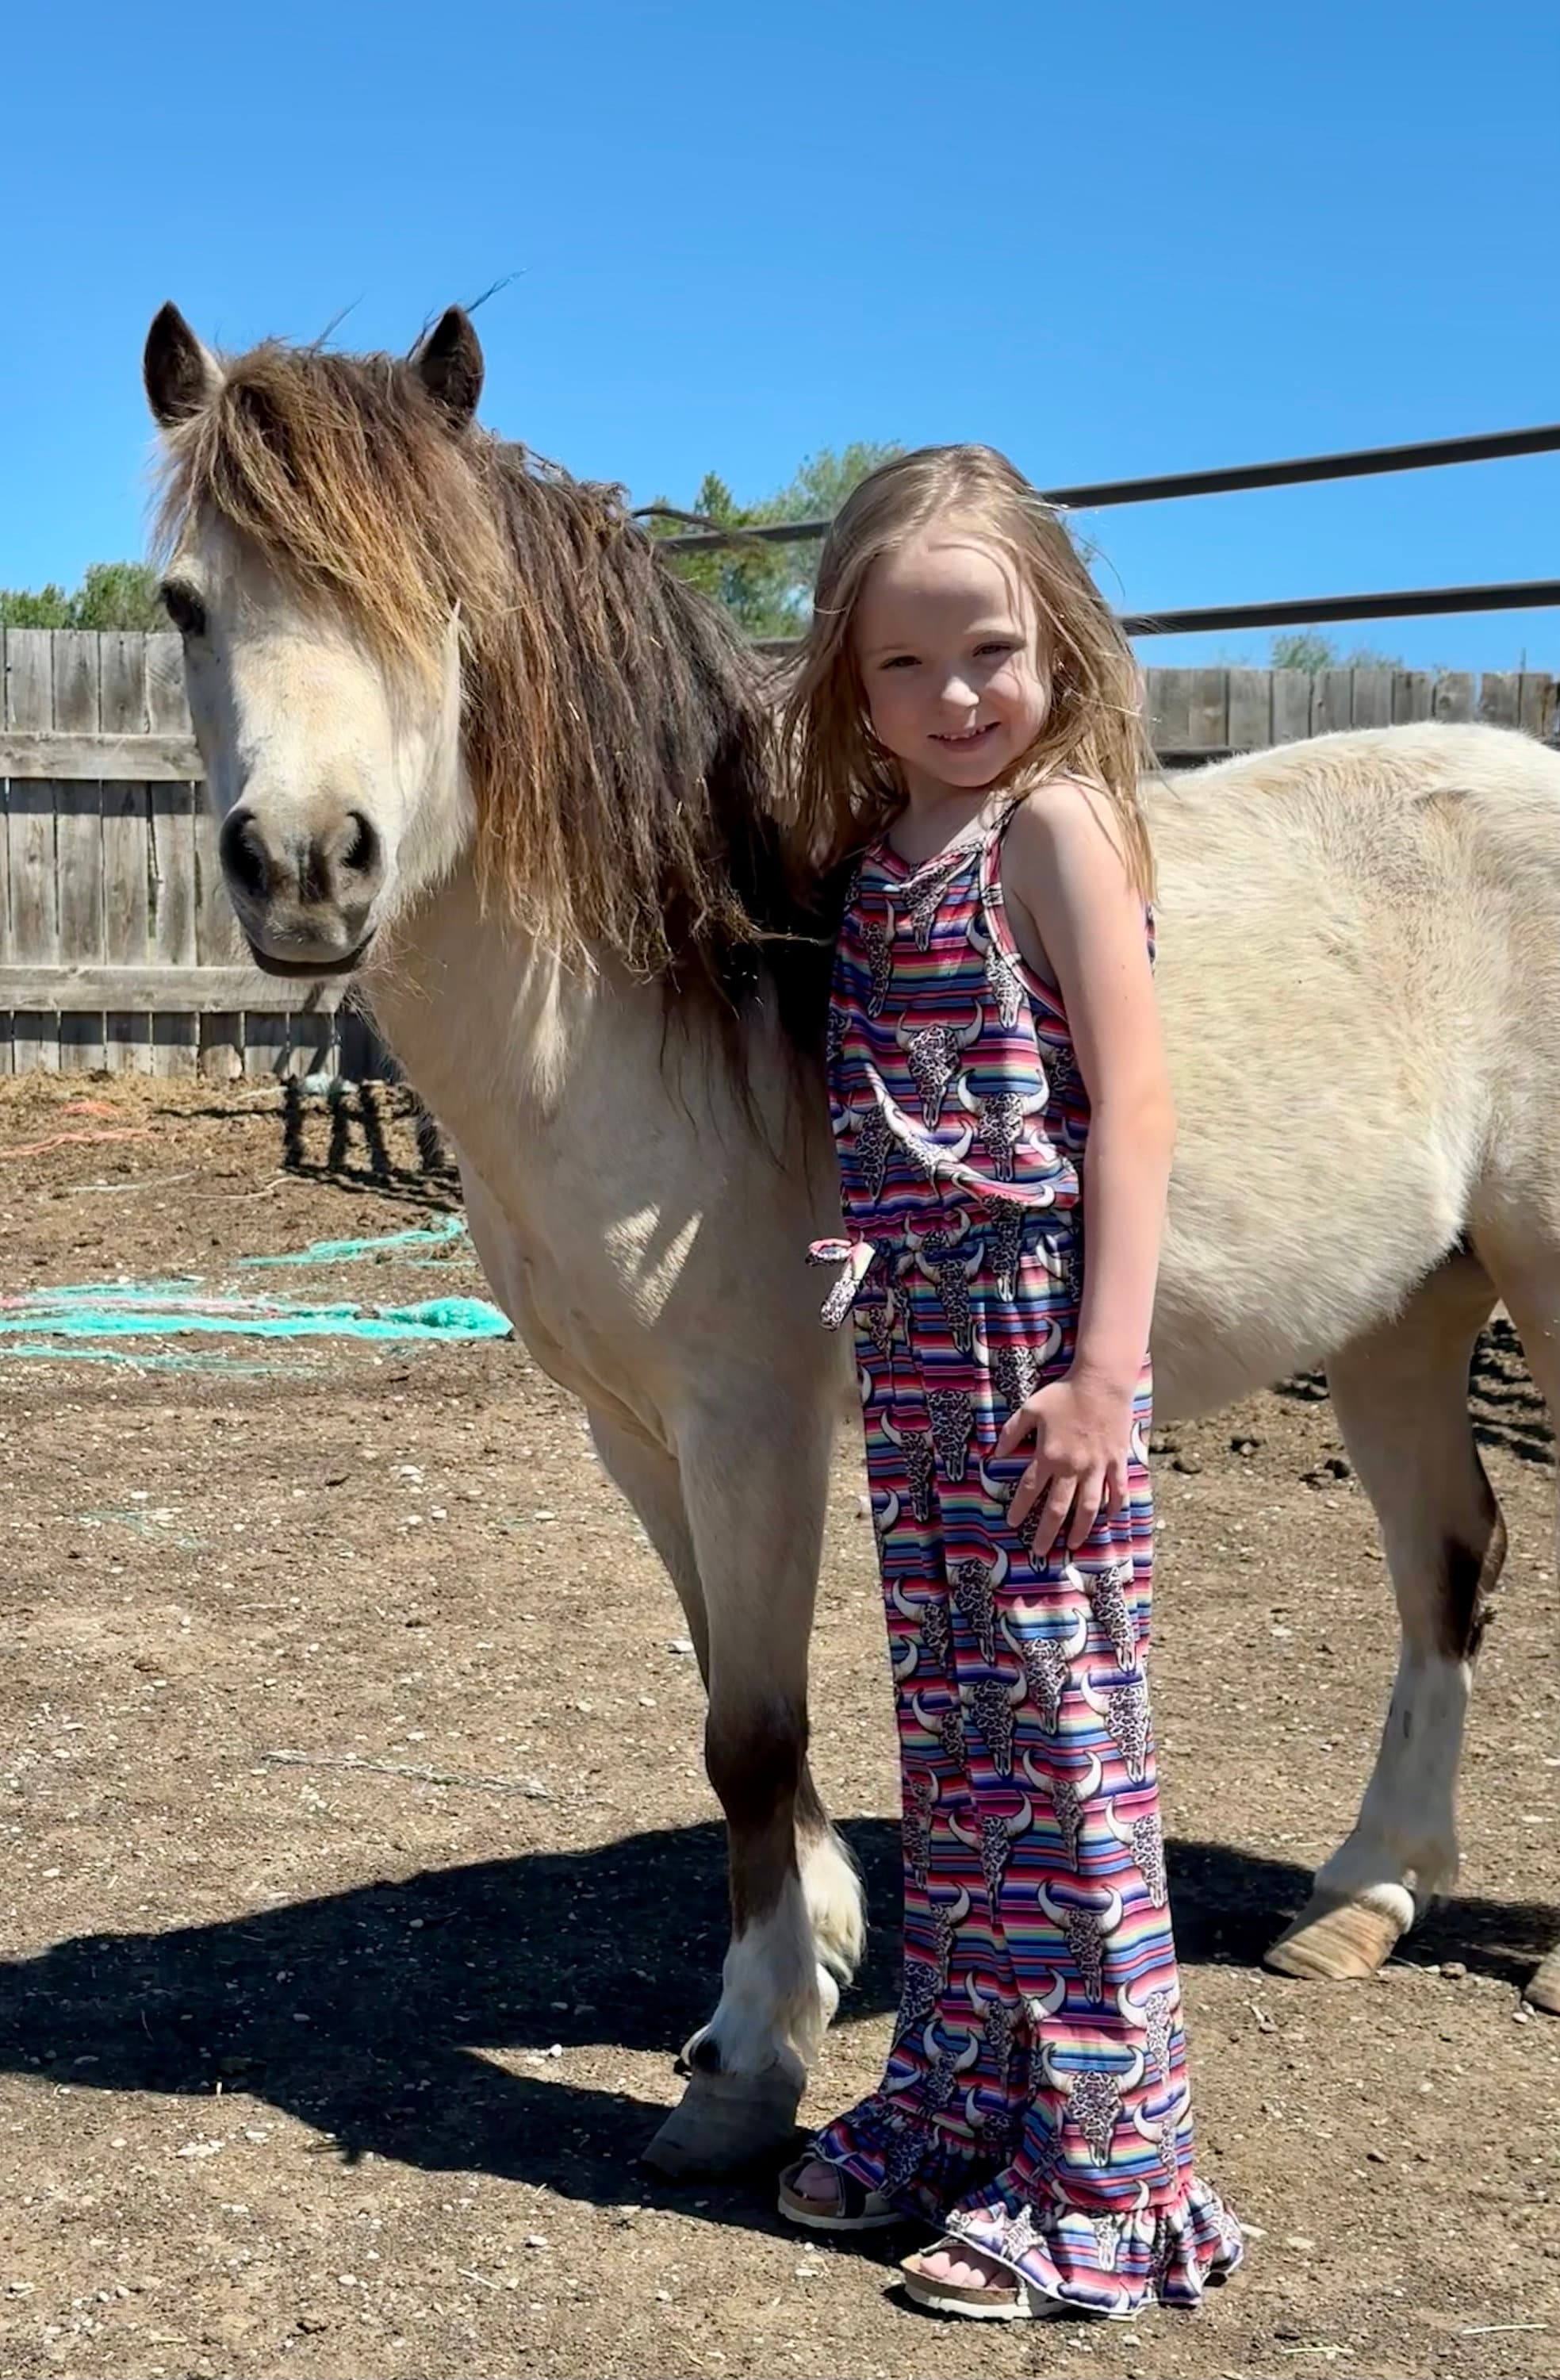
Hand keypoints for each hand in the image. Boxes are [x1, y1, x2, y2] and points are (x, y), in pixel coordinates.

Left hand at [995, 1371, 1133, 1556]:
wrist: (1101, 1382)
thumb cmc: (1064, 1393)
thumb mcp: (1030, 1408)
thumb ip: (1012, 1432)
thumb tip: (996, 1454)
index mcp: (1049, 1454)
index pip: (1030, 1489)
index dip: (1020, 1508)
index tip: (1012, 1523)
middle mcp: (1072, 1466)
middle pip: (1057, 1507)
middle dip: (1047, 1532)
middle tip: (1040, 1551)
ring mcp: (1097, 1466)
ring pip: (1088, 1507)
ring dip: (1080, 1529)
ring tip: (1074, 1545)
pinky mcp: (1117, 1461)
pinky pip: (1117, 1491)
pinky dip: (1113, 1508)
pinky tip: (1108, 1520)